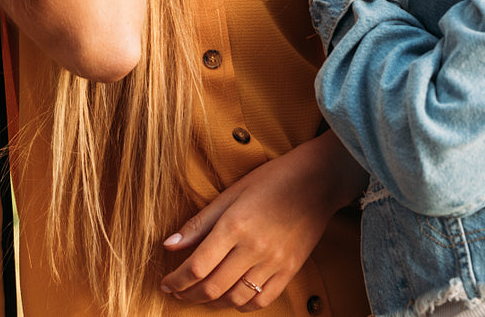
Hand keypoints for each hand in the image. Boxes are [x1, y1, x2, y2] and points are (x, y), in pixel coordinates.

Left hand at [159, 134, 365, 310]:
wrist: (318, 181)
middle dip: (188, 294)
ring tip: (200, 294)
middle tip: (177, 291)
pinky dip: (241, 305)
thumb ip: (199, 223)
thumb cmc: (272, 180)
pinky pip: (262, 300)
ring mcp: (274, 262)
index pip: (197, 266)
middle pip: (212, 287)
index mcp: (235, 225)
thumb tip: (169, 244)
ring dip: (212, 302)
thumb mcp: (231, 193)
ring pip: (235, 298)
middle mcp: (254, 248)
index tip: (166, 282)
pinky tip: (231, 297)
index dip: (176, 280)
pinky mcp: (290, 270)